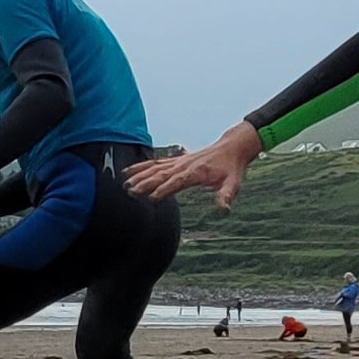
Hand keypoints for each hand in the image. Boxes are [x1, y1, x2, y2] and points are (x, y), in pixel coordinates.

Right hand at [126, 123, 263, 208]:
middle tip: (130, 191)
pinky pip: (155, 163)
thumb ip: (226, 196)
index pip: (177, 182)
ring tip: (125, 184)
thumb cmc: (232, 168)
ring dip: (139, 176)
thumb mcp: (233, 183)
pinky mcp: (175, 160)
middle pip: (160, 175)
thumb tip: (223, 210)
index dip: (164, 189)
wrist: (231, 148)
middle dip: (145, 183)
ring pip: (154, 168)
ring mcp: (178, 162)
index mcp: (196, 172)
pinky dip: (141, 167)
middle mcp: (184, 165)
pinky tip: (129, 172)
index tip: (152, 198)